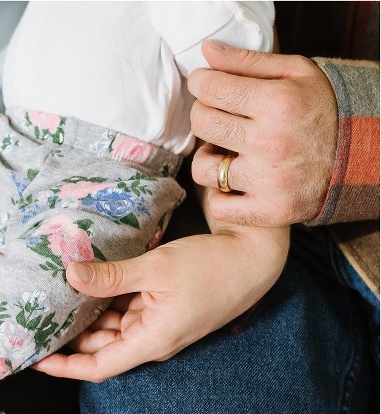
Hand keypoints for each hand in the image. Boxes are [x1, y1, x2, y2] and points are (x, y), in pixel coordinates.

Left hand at [33, 225, 288, 381]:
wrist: (253, 257)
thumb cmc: (211, 267)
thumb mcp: (155, 269)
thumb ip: (111, 276)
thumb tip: (69, 275)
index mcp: (150, 341)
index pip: (97, 367)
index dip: (63, 367)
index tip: (34, 358)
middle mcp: (150, 339)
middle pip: (99, 348)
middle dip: (68, 339)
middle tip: (34, 323)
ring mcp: (156, 324)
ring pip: (110, 329)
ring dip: (84, 317)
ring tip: (51, 302)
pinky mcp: (160, 309)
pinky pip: (124, 312)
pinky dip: (103, 302)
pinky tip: (83, 286)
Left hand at [188, 40, 337, 225]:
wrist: (364, 156)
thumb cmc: (324, 108)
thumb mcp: (296, 74)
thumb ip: (247, 62)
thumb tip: (205, 51)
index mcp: (278, 103)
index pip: (211, 89)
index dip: (201, 82)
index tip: (205, 83)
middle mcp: (271, 142)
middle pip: (202, 123)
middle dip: (204, 114)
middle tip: (220, 115)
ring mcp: (270, 180)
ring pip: (202, 167)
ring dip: (210, 157)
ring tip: (229, 150)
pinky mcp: (270, 210)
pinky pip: (219, 204)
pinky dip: (223, 194)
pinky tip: (238, 180)